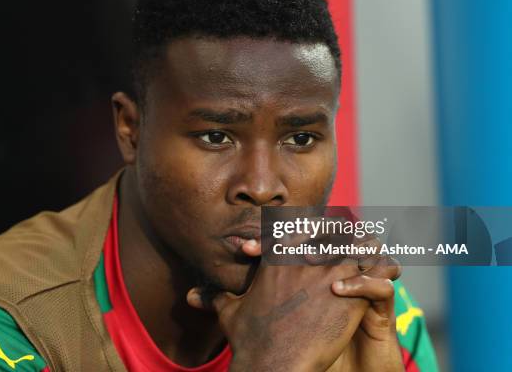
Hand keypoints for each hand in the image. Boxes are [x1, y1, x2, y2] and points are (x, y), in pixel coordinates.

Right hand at [195, 237, 403, 370]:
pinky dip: (385, 274)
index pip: (301, 224)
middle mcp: (304, 258)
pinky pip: (375, 273)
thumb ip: (216, 297)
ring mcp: (328, 273)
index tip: (329, 230)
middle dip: (346, 233)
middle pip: (334, 228)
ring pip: (360, 245)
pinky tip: (390, 279)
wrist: (272, 364)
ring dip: (370, 250)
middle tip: (358, 240)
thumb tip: (193, 297)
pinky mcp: (348, 294)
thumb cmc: (249, 339)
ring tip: (377, 257)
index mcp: (278, 257)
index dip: (318, 225)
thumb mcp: (229, 312)